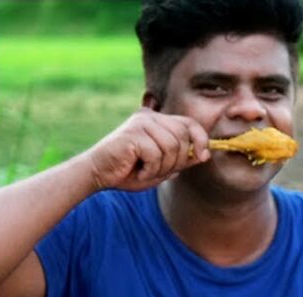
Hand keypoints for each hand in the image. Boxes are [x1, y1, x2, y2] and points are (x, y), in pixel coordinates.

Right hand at [84, 108, 210, 191]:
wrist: (98, 174)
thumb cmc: (129, 171)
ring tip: (146, 171)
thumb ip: (181, 160)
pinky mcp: (133, 133)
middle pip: (183, 137)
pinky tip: (138, 171)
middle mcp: (150, 117)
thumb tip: (204, 155)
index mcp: (158, 122)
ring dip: (162, 167)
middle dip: (177, 161)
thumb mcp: (162, 167)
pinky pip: (156, 154)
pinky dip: (150, 169)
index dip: (201, 139)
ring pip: (171, 147)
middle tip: (158, 171)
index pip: (190, 123)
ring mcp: (141, 123)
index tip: (203, 156)